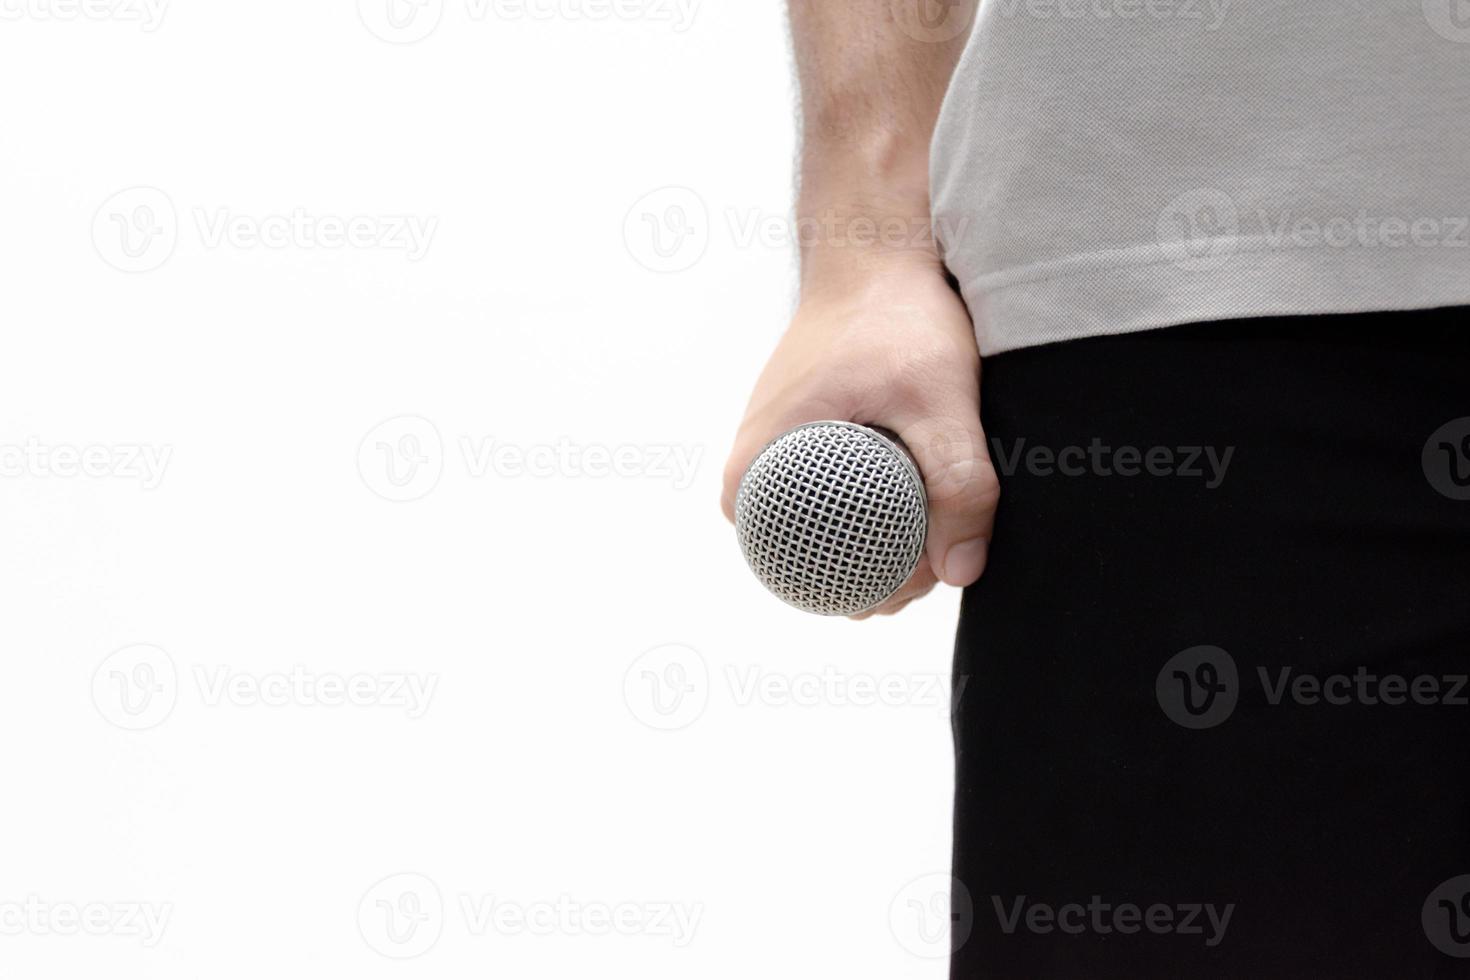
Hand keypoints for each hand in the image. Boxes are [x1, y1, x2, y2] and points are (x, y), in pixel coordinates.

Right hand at [721, 257, 998, 617]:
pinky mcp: (796, 440)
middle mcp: (750, 467)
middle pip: (809, 557)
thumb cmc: (896, 316)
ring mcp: (771, 452)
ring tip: (936, 528)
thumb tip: (961, 572)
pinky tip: (920, 505)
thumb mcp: (939, 400)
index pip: (796, 570)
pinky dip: (871, 508)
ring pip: (821, 530)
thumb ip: (959, 483)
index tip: (924, 572)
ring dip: (877, 541)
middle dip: (876, 571)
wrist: (875, 251)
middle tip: (940, 554)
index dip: (866, 586)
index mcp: (756, 468)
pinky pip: (826, 498)